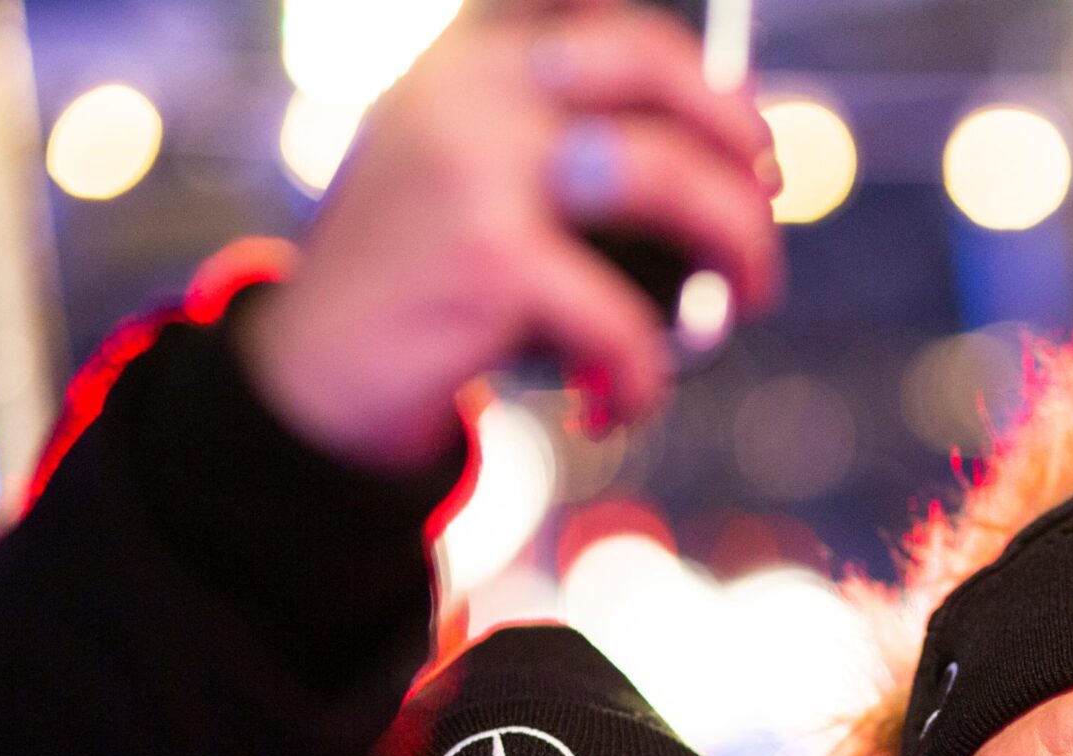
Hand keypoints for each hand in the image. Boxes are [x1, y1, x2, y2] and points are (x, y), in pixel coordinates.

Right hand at [238, 0, 779, 470]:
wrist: (309, 376)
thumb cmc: (413, 286)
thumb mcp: (467, 181)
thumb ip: (558, 148)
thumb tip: (728, 170)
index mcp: (471, 59)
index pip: (605, 19)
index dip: (700, 77)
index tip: (744, 141)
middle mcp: (473, 90)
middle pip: (654, 69)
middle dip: (739, 141)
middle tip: (764, 215)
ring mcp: (479, 165)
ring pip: (667, 177)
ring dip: (737, 243)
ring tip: (744, 301)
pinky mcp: (490, 256)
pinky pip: (624, 315)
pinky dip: (643, 374)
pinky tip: (619, 401)